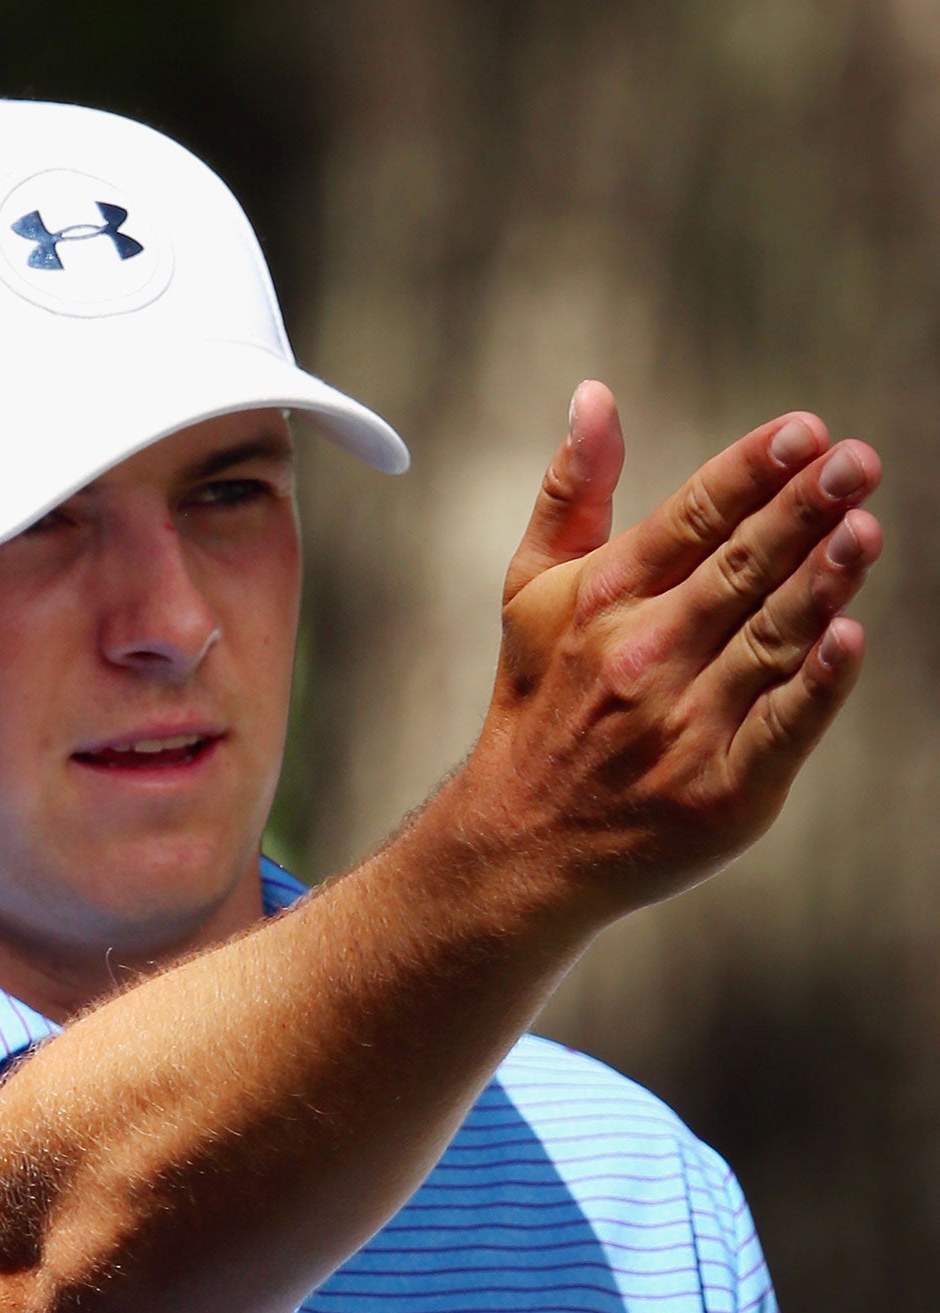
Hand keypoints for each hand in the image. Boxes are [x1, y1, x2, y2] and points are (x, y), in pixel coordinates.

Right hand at [462, 380, 881, 925]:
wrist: (522, 839)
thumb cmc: (540, 701)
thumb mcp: (531, 592)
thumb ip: (570, 492)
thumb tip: (594, 397)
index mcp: (602, 599)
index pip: (689, 519)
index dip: (749, 471)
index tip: (803, 430)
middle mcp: (640, 656)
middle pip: (737, 569)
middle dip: (800, 510)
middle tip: (856, 460)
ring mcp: (682, 724)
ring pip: (770, 640)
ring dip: (821, 583)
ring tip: (865, 529)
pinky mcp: (722, 789)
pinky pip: (782, 727)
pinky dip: (816, 685)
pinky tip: (848, 639)